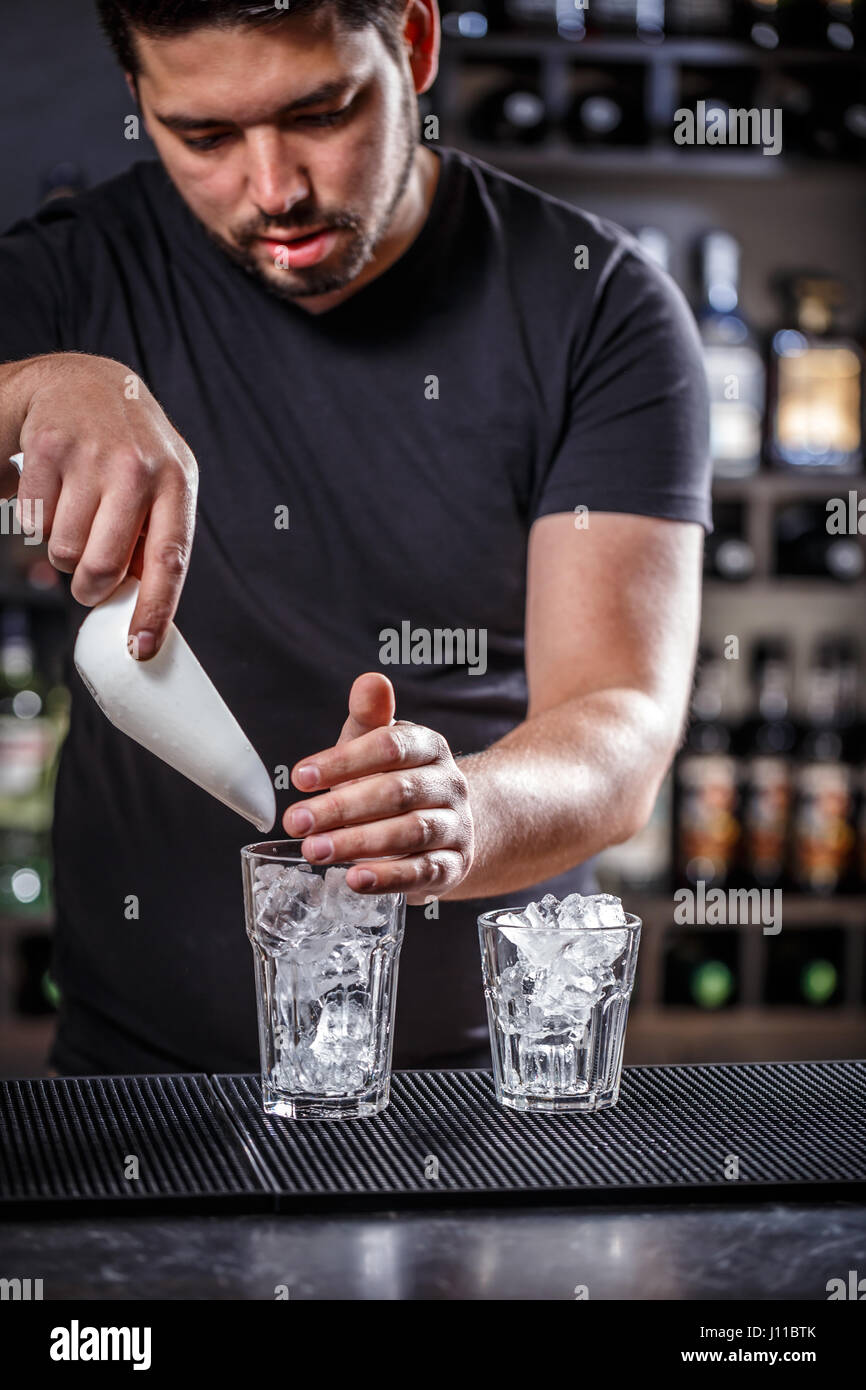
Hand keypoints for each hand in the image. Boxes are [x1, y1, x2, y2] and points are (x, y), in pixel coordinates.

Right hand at [8, 353, 197, 657]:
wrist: (83, 381)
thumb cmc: (129, 449)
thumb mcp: (163, 484)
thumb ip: (158, 539)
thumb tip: (145, 610)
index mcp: (177, 482)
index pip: (170, 559)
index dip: (154, 609)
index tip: (141, 648)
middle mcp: (138, 467)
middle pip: (103, 565)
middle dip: (91, 585)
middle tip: (90, 576)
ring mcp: (91, 455)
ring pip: (64, 550)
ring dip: (64, 548)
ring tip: (76, 515)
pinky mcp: (47, 448)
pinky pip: (32, 521)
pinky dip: (37, 519)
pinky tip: (55, 491)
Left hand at [282, 673, 473, 904]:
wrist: (446, 827)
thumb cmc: (397, 782)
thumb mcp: (378, 748)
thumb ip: (369, 718)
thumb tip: (370, 681)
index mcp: (430, 748)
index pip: (390, 746)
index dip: (344, 761)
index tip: (300, 776)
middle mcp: (449, 785)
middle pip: (396, 792)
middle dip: (341, 808)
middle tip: (297, 822)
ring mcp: (456, 827)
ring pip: (410, 833)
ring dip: (357, 843)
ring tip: (315, 850)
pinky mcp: (453, 866)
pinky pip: (423, 872)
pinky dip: (388, 877)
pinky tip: (354, 879)